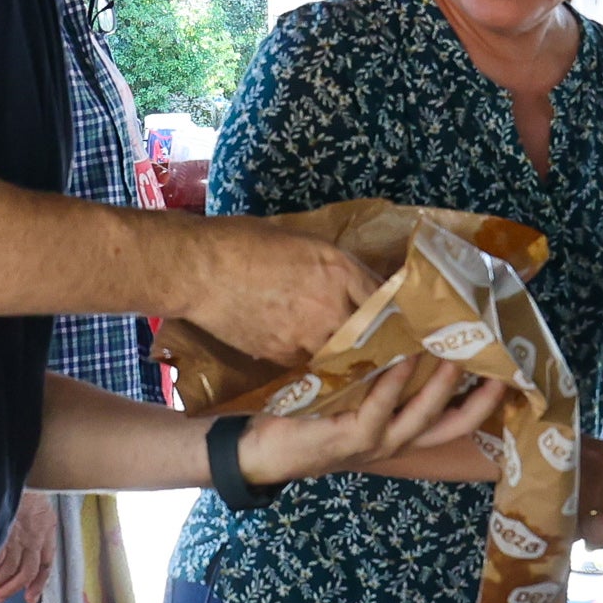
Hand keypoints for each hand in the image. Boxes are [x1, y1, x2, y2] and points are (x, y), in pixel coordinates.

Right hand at [0, 490, 57, 602]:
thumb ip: (32, 524)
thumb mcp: (35, 503)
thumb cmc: (22, 485)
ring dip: (0, 582)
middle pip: (28, 570)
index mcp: (47, 526)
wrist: (11, 468)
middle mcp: (36, 533)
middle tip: (1, 597)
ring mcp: (19, 533)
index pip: (46, 562)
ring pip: (13, 568)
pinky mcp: (4, 531)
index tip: (30, 597)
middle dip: (14, 587)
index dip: (38, 582)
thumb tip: (18, 544)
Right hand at [177, 218, 378, 367]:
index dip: (397, 309)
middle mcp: (331, 305)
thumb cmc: (243, 242)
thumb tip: (351, 280)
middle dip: (377, 340)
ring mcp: (307, 335)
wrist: (198, 269)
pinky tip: (303, 349)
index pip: (386, 297)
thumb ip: (332, 266)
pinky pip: (308, 361)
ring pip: (341, 354)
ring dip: (344, 353)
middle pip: (371, 334)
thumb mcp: (301, 242)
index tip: (404, 317)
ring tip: (344, 354)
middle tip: (384, 345)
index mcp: (339, 269)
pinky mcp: (283, 355)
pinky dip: (309, 357)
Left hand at [235, 357, 503, 484]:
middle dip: (481, 395)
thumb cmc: (306, 417)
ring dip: (440, 384)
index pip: (455, 420)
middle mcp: (395, 443)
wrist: (258, 451)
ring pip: (420, 415)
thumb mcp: (351, 396)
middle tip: (502, 361)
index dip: (485, 400)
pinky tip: (401, 359)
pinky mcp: (348, 440)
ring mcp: (374, 445)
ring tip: (456, 352)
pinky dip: (392, 385)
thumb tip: (402, 326)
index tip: (509, 371)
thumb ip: (380, 374)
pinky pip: (378, 409)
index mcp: (400, 433)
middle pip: (452, 423)